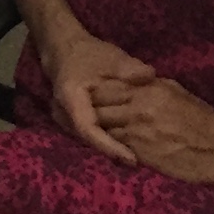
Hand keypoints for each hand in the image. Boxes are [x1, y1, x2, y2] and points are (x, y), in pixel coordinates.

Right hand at [36, 20, 154, 164]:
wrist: (64, 49)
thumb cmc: (87, 54)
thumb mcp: (110, 57)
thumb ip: (129, 67)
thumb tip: (150, 76)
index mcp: (71, 98)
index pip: (88, 129)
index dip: (109, 146)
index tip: (131, 158)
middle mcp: (63, 114)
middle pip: (89, 140)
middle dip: (114, 152)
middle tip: (142, 163)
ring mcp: (65, 120)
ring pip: (90, 140)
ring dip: (111, 147)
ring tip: (138, 158)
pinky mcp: (72, 121)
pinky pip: (91, 134)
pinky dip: (108, 140)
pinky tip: (127, 145)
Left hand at [90, 73, 213, 185]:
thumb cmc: (204, 121)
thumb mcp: (177, 93)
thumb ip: (153, 88)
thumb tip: (136, 84)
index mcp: (149, 88)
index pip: (109, 85)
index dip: (97, 92)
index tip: (90, 96)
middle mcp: (139, 105)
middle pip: (99, 104)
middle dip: (89, 109)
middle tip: (81, 115)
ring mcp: (137, 129)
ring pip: (102, 126)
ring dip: (95, 129)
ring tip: (89, 132)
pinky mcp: (138, 151)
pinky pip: (112, 147)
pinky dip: (105, 146)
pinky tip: (103, 147)